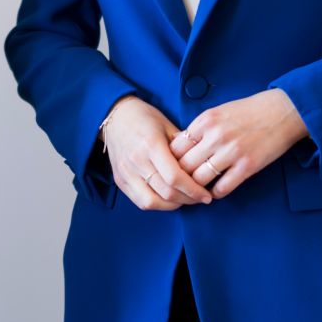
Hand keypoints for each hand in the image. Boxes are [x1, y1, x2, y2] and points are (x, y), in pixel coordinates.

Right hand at [102, 96, 212, 210]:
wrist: (115, 116)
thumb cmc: (144, 117)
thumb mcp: (167, 125)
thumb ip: (184, 146)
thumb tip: (203, 164)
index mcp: (151, 144)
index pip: (175, 177)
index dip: (194, 189)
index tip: (206, 194)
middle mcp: (136, 161)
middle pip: (166, 192)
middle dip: (188, 199)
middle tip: (200, 198)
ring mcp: (126, 172)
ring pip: (153, 202)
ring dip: (173, 205)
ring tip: (185, 199)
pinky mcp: (120, 180)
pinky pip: (140, 201)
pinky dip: (158, 205)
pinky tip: (169, 199)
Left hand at [170, 89, 306, 198]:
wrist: (282, 111)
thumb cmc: (249, 111)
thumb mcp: (218, 112)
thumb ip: (199, 129)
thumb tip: (178, 148)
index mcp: (205, 120)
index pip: (175, 147)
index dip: (171, 160)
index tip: (172, 167)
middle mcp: (215, 136)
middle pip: (184, 165)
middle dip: (180, 177)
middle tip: (180, 184)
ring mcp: (232, 152)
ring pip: (200, 179)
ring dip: (196, 188)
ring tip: (196, 190)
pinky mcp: (247, 166)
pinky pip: (222, 188)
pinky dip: (215, 193)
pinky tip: (215, 191)